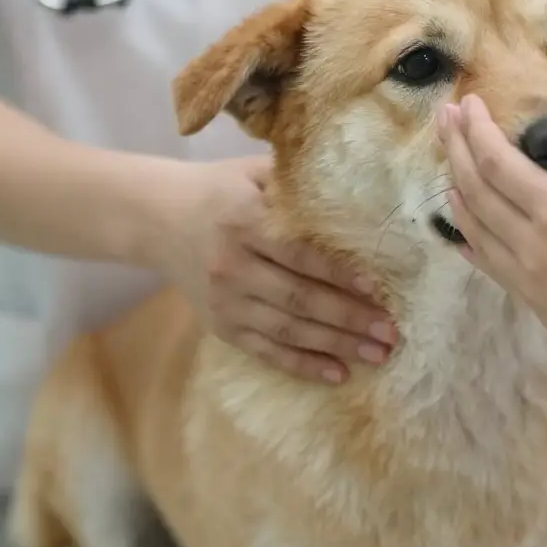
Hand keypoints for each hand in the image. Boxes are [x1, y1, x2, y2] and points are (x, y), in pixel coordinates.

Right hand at [152, 157, 395, 383]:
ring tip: (378, 355)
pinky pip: (266, 351)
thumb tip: (360, 194)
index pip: (300, 255)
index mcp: (244, 223)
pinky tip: (338, 374)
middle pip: (299, 299)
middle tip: (390, 332)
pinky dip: (302, 365)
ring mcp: (224, 301)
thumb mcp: (253, 173)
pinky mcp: (220, 326)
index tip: (377, 289)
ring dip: (336, 346)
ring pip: (288, 330)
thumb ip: (298, 184)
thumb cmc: (220, 191)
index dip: (339, 274)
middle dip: (349, 319)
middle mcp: (232, 267)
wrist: (156, 218)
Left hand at [438, 93, 546, 386]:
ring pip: (476, 229)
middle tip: (443, 118)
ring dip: (458, 190)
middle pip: (476, 191)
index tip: (465, 101)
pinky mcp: (540, 308)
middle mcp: (530, 246)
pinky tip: (466, 235)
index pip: (498, 161)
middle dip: (457, 150)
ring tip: (450, 166)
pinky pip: (490, 264)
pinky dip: (471, 238)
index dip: (477, 129)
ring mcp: (530, 282)